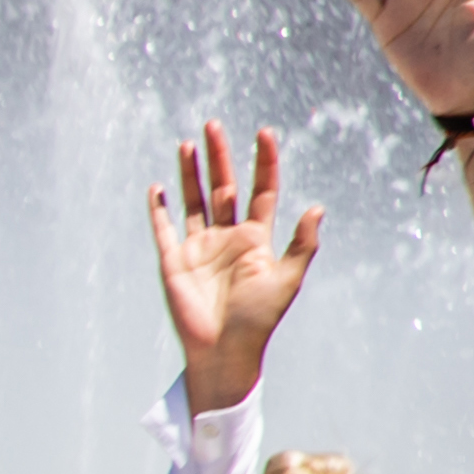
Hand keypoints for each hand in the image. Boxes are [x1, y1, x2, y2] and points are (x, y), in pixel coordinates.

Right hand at [148, 120, 321, 413]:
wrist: (224, 349)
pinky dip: (158, 210)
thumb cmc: (259, 318)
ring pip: (194, 200)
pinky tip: (156, 189)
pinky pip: (164, 229)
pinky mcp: (173, 261)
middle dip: (220, 156)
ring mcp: (198, 247)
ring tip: (187, 145)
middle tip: (214, 125)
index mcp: (256, 238)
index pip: (261, 191)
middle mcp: (226, 237)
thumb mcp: (287, 279)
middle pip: (223, 187)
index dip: (263, 162)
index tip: (264, 133)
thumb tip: (316, 208)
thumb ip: (301, 244)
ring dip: (190, 173)